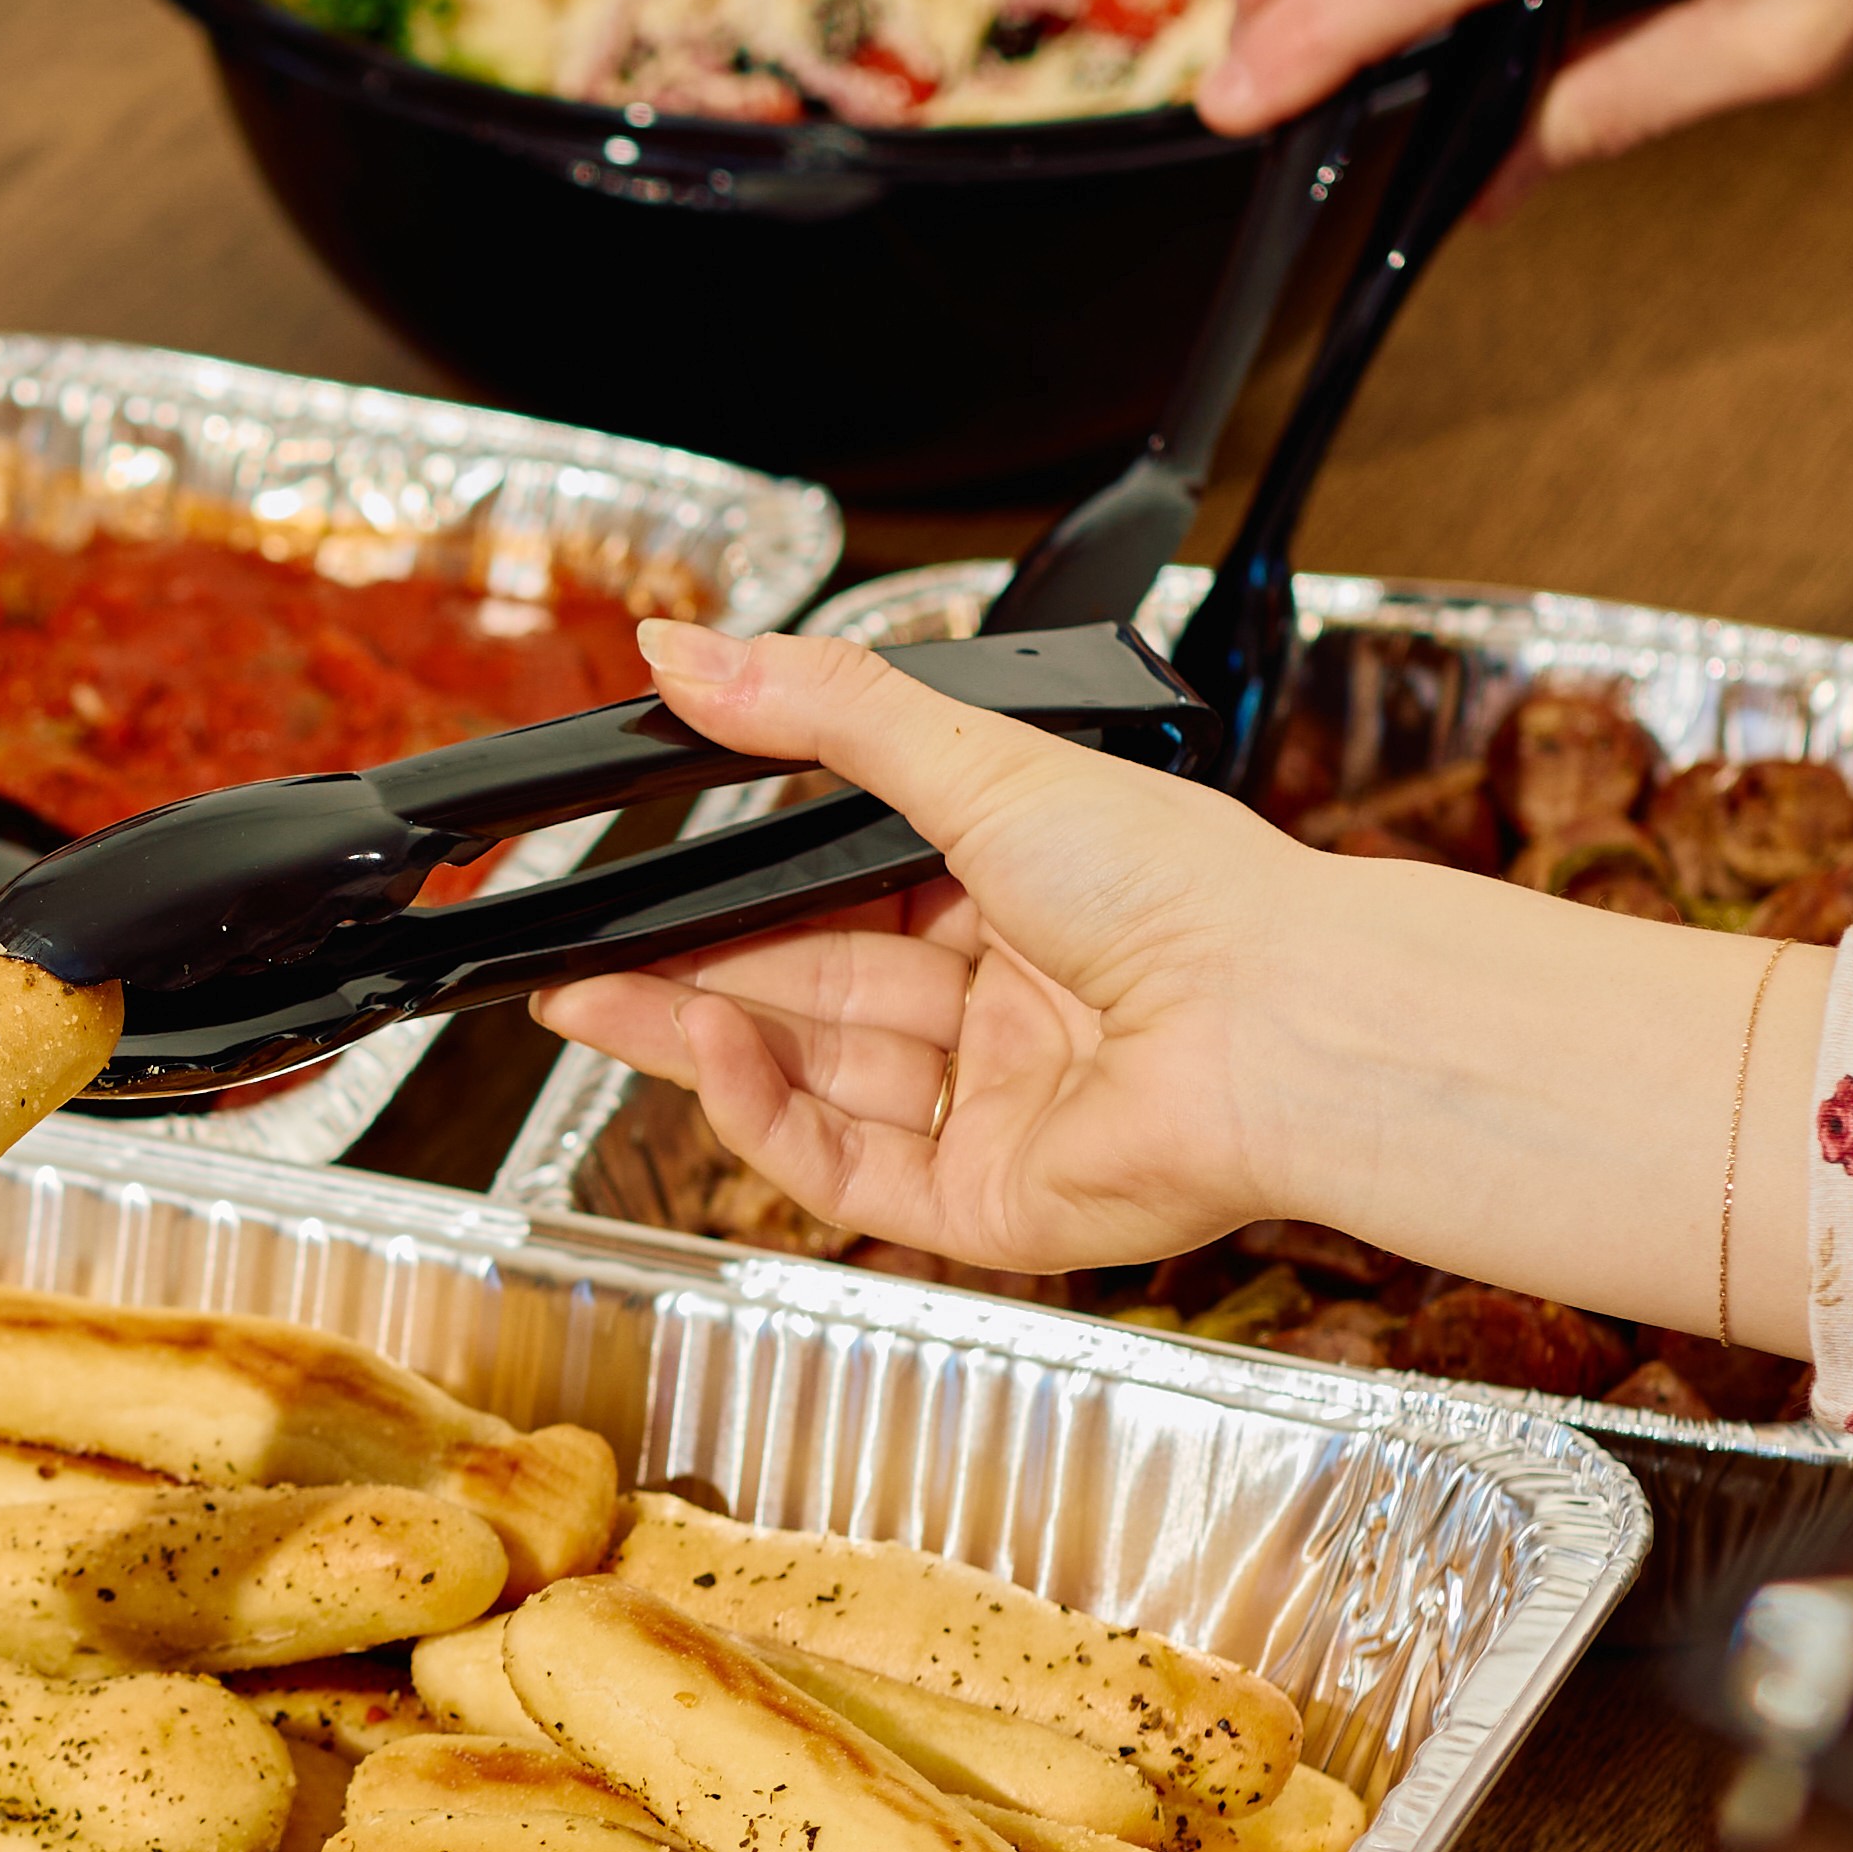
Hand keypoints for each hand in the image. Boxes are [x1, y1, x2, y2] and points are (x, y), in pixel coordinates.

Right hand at [525, 621, 1346, 1280]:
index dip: (733, 892)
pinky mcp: (984, 1202)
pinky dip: (761, 1112)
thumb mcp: (978, 761)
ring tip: (591, 1003)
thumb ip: (823, 710)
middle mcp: (1005, 1006)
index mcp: (1018, 896)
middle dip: (682, 976)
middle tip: (574, 962)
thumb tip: (687, 648)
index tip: (637, 875)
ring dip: (696, 1039)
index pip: (841, 898)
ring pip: (808, 1078)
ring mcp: (993, 1107)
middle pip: (806, 993)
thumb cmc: (1185, 889)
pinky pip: (843, 1165)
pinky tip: (707, 1050)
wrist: (1279, 1025)